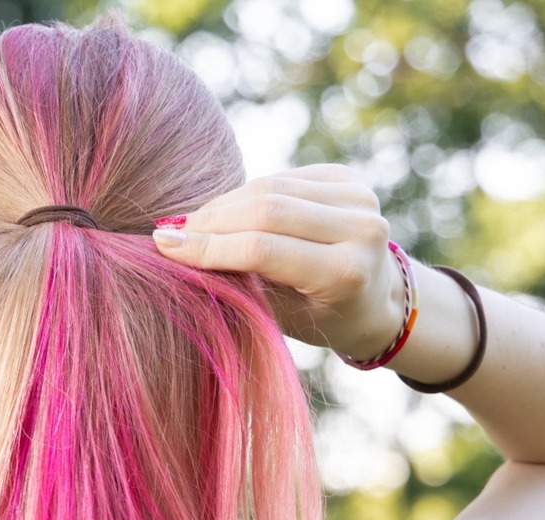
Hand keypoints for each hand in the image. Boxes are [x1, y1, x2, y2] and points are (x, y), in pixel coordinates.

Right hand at [151, 164, 402, 358]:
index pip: (263, 249)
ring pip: (271, 186)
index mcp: (346, 273)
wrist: (379, 298)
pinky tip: (223, 210)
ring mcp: (360, 196)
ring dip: (223, 204)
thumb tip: (175, 248)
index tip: (165, 247)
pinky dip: (247, 193)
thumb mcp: (279, 316)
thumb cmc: (320, 316)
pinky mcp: (349, 177)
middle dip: (210, 220)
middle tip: (170, 232)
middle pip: (266, 209)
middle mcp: (361, 229)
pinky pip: (283, 177)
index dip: (209, 246)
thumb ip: (238, 281)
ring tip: (190, 222)